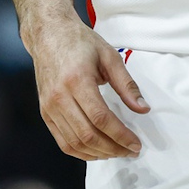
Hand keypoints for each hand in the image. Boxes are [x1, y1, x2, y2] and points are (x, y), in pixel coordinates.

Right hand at [27, 16, 147, 160]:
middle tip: (130, 151)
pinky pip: (62, 141)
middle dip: (113, 148)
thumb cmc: (79, 42)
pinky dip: (81, 152)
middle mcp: (60, 96)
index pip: (101, 118)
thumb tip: (143, 109)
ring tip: (116, 152)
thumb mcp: (109, 56)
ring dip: (98, 153)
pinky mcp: (45, 112)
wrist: (48, 34)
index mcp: (77, 80)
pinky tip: (96, 151)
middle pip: (88, 135)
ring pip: (74, 142)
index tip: (136, 144)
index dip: (120, 136)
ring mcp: (49, 106)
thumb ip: (127, 85)